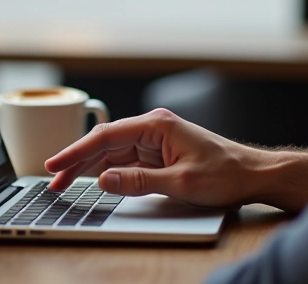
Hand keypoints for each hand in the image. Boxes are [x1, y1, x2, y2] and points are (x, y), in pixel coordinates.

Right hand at [44, 109, 307, 210]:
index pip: (106, 136)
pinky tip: (93, 180)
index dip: (77, 151)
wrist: (254, 174)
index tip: (55, 164)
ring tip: (64, 183)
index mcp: (157, 125)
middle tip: (53, 180)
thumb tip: (104, 180)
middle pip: (104, 144)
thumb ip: (139, 182)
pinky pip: (126, 161)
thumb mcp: (181, 183)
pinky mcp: (160, 154)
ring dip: (89, 168)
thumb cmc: (226, 173)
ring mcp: (156, 140)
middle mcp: (154, 128)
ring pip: (112, 153)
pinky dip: (108, 171)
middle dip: (77, 162)